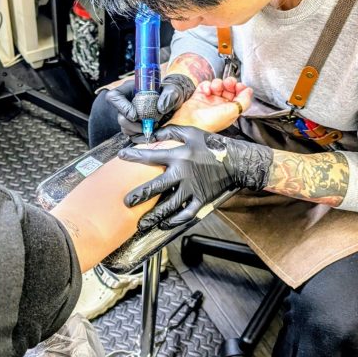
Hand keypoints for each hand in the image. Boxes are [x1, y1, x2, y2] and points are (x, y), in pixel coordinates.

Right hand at [107, 73, 195, 138]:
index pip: (114, 96)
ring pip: (125, 127)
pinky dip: (141, 136)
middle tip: (146, 127)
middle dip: (132, 125)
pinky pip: (132, 134)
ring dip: (137, 132)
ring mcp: (130, 115)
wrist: (174, 101)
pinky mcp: (136, 125)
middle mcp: (127, 102)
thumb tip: (160, 108)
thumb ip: (169, 95)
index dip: (122, 107)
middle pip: (119, 116)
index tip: (135, 116)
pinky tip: (152, 134)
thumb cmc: (171, 92)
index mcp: (130, 89)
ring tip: (151, 129)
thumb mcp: (173, 90)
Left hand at [119, 126, 271, 229]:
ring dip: (154, 215)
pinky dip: (174, 221)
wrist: (236, 161)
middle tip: (127, 202)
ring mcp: (192, 189)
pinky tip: (164, 224)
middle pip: (157, 186)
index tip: (121, 156)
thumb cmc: (212, 145)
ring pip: (169, 206)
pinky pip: (186, 214)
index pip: (152, 156)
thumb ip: (170, 132)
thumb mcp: (191, 132)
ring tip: (142, 222)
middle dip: (140, 195)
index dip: (134, 156)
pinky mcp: (201, 200)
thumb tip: (151, 135)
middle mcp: (183, 173)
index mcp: (179, 155)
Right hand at [172, 77, 251, 131]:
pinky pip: (205, 85)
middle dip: (230, 83)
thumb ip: (244, 101)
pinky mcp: (199, 96)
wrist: (189, 123)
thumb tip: (249, 91)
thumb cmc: (208, 123)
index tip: (239, 85)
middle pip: (229, 89)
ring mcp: (210, 100)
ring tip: (215, 88)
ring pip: (218, 85)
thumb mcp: (232, 112)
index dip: (240, 89)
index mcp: (230, 111)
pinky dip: (206, 85)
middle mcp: (221, 105)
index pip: (239, 96)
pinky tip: (206, 91)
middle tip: (228, 83)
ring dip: (218, 83)